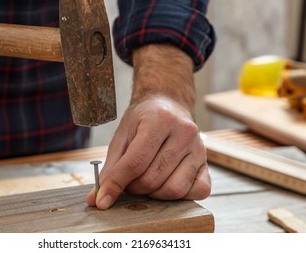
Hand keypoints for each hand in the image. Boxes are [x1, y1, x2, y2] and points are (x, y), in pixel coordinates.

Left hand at [86, 44, 210, 209]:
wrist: (169, 104)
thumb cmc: (144, 120)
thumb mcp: (122, 135)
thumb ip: (111, 167)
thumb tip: (97, 198)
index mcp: (159, 119)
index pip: (135, 162)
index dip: (116, 184)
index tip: (102, 201)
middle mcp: (184, 132)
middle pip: (152, 179)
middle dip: (134, 188)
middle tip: (128, 182)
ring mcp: (199, 148)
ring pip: (173, 189)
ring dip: (154, 194)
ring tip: (146, 181)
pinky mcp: (207, 163)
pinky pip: (197, 192)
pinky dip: (179, 196)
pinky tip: (166, 183)